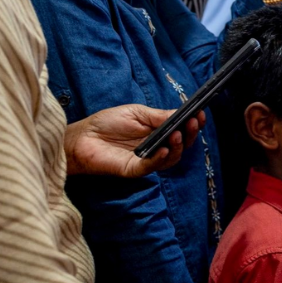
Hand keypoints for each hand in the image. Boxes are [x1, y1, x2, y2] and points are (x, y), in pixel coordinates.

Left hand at [64, 104, 203, 176]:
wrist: (81, 137)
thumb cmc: (106, 123)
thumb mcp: (135, 112)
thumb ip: (158, 116)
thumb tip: (179, 114)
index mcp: (158, 133)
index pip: (181, 131)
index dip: (192, 124)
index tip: (200, 114)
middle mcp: (156, 148)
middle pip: (181, 146)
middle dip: (190, 135)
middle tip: (193, 123)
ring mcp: (147, 160)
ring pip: (171, 159)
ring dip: (178, 147)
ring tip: (177, 134)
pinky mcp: (134, 170)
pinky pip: (151, 167)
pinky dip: (160, 159)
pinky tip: (164, 149)